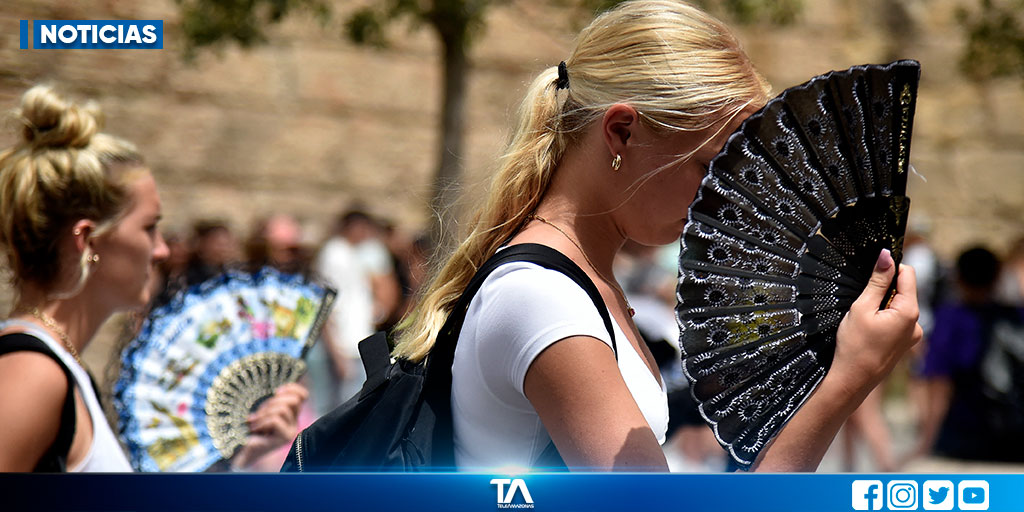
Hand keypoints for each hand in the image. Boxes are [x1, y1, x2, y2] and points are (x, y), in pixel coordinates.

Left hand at [230, 383, 307, 469]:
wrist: (243, 449)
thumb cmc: (251, 428)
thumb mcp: (263, 410)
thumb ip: (272, 402)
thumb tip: (279, 390)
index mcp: (291, 414)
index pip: (303, 395)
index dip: (292, 389)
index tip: (276, 391)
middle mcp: (295, 423)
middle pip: (294, 400)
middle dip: (274, 402)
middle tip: (260, 412)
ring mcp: (291, 431)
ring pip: (283, 410)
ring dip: (265, 413)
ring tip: (254, 421)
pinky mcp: (285, 437)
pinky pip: (275, 420)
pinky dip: (262, 422)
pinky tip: (254, 429)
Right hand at [753, 250, 921, 471]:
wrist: (853, 380)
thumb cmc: (855, 345)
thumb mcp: (862, 307)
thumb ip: (877, 281)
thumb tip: (886, 256)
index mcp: (910, 311)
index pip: (907, 274)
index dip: (889, 269)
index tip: (871, 273)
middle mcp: (917, 323)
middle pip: (903, 290)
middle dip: (883, 290)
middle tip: (862, 304)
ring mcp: (912, 335)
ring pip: (899, 306)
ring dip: (883, 305)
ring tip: (864, 320)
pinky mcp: (905, 343)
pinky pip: (897, 321)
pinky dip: (884, 319)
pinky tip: (869, 330)